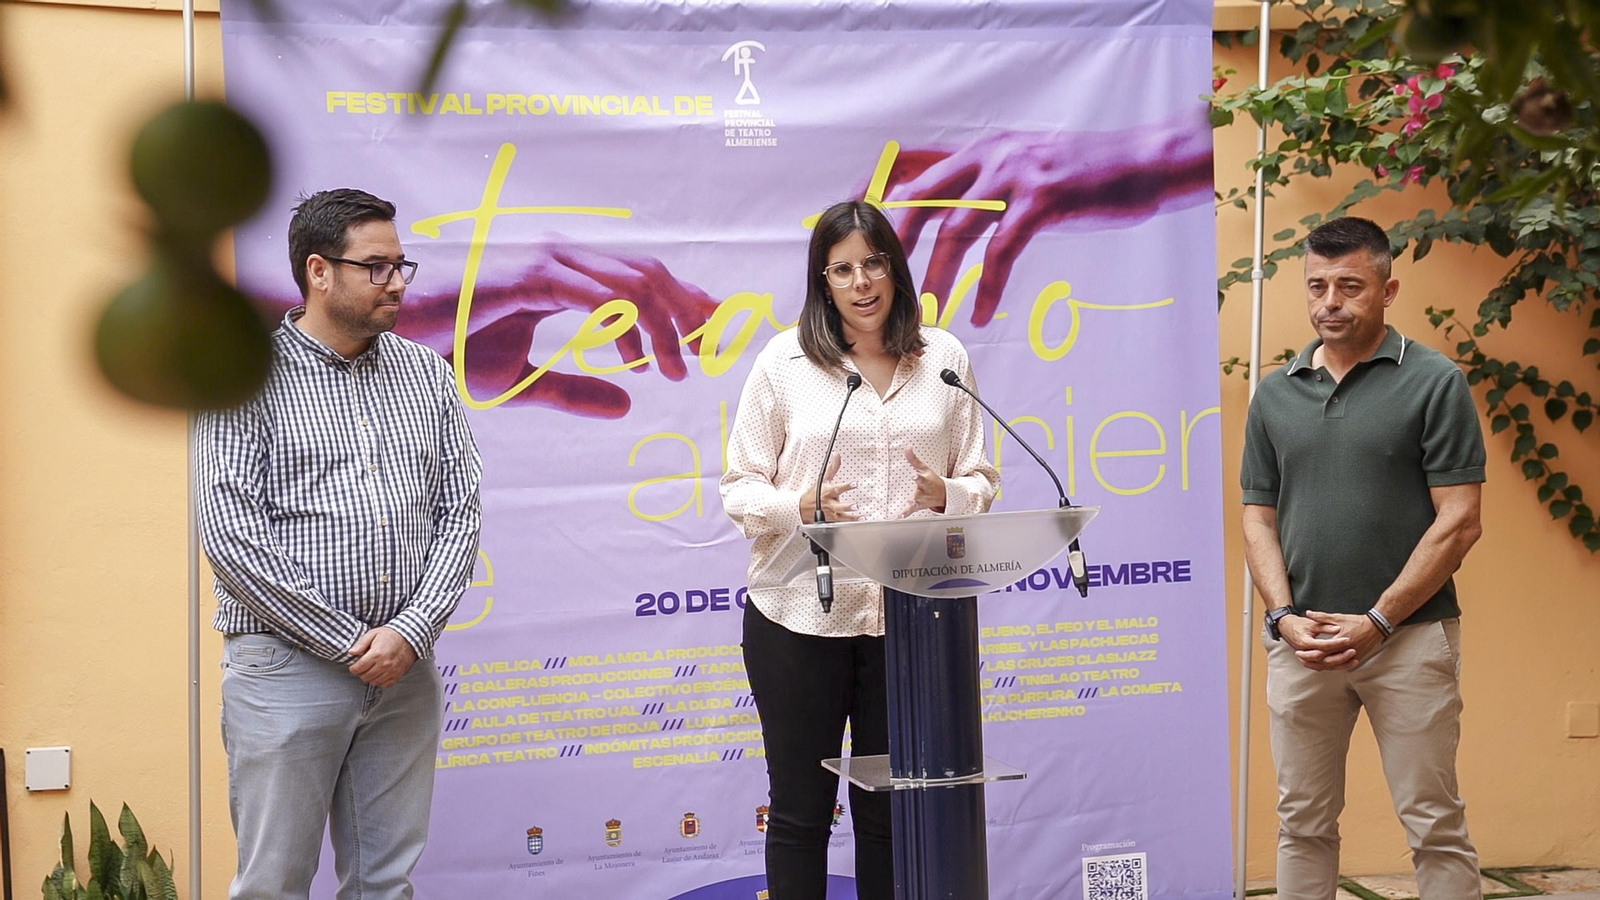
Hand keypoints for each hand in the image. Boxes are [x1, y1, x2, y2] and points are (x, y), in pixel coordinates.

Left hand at [348, 626, 418, 687]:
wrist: (410, 638)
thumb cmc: (391, 635)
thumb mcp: (374, 634)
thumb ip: (361, 643)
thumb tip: (351, 652)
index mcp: (376, 654)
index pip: (358, 668)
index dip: (353, 668)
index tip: (354, 666)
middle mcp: (384, 665)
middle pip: (365, 677)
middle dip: (361, 673)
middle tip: (363, 667)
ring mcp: (391, 671)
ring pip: (374, 682)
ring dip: (370, 677)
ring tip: (371, 669)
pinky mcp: (397, 675)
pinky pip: (384, 684)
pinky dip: (380, 681)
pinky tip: (379, 673)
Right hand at [384, 238, 717, 417]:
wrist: (401, 337)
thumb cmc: (452, 350)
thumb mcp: (526, 381)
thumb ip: (576, 389)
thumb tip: (627, 404)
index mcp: (566, 275)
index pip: (640, 279)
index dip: (684, 303)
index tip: (714, 334)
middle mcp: (564, 259)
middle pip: (649, 273)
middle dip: (690, 309)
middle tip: (715, 349)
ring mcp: (550, 263)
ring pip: (633, 282)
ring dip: (665, 326)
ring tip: (678, 367)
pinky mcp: (533, 276)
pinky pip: (599, 296)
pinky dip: (627, 328)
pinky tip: (638, 362)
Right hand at [801, 454, 858, 522]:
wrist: (803, 508)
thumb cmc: (815, 493)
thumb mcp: (823, 479)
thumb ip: (832, 468)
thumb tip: (837, 455)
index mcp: (827, 492)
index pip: (837, 488)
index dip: (846, 486)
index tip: (855, 484)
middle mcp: (829, 503)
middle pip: (838, 506)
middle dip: (847, 506)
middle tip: (856, 505)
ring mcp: (830, 513)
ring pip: (841, 516)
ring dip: (851, 517)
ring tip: (861, 516)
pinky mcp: (831, 520)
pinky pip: (841, 522)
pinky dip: (850, 522)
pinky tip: (859, 521)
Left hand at [882, 111, 1212, 325]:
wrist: (1143, 162)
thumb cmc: (1086, 173)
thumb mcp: (1030, 167)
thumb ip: (993, 182)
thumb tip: (963, 207)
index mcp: (983, 150)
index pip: (914, 165)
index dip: (879, 189)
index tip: (852, 217)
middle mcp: (991, 156)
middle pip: (921, 197)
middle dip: (893, 242)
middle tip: (879, 279)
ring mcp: (1016, 175)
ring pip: (956, 229)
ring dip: (936, 274)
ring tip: (925, 309)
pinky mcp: (1042, 199)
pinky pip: (1002, 250)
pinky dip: (987, 286)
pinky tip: (981, 312)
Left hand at [900, 448, 946, 515]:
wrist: (943, 494)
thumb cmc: (932, 480)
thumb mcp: (924, 469)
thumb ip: (914, 459)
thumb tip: (907, 447)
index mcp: (925, 481)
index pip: (921, 478)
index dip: (918, 477)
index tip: (914, 475)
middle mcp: (924, 491)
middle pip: (919, 492)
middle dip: (916, 494)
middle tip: (912, 497)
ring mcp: (922, 500)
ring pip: (917, 503)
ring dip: (911, 505)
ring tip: (906, 507)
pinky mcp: (918, 506)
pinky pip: (911, 510)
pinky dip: (906, 513)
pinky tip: (900, 516)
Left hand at [1293, 611, 1385, 670]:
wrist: (1376, 627)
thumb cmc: (1356, 621)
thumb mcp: (1338, 617)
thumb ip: (1322, 617)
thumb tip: (1308, 613)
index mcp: (1340, 641)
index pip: (1321, 651)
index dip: (1308, 653)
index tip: (1298, 652)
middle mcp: (1346, 651)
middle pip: (1326, 661)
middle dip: (1312, 661)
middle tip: (1300, 659)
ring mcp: (1352, 656)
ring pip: (1333, 666)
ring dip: (1319, 666)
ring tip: (1308, 663)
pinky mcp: (1356, 659)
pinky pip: (1341, 666)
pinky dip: (1331, 666)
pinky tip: (1322, 665)